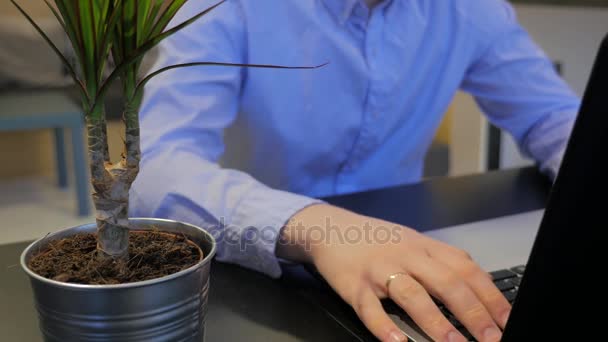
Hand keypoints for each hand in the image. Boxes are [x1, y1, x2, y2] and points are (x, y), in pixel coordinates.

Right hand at [276, 204, 510, 341]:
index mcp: (425, 247)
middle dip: (472, 313)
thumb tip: (481, 290)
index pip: (466, 269)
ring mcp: (380, 270)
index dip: (490, 295)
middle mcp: (406, 256)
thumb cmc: (377, 241)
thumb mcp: (413, 243)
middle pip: (446, 282)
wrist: (332, 228)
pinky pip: (370, 309)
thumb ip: (443, 262)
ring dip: (435, 322)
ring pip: (412, 295)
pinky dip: (384, 327)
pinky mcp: (355, 285)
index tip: (508, 320)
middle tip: (491, 338)